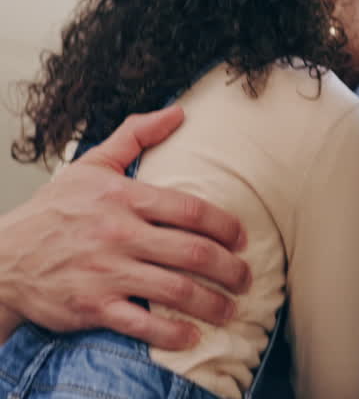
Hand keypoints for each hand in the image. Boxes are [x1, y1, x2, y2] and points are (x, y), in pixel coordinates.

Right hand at [0, 107, 250, 349]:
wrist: (2, 259)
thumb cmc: (52, 212)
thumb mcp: (91, 165)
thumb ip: (136, 136)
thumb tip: (178, 112)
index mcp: (123, 198)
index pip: (190, 210)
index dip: (225, 226)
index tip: (242, 238)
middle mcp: (119, 235)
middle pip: (193, 252)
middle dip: (230, 269)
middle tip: (246, 277)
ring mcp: (106, 272)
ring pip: (175, 290)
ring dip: (212, 303)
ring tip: (231, 309)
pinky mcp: (92, 306)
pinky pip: (141, 323)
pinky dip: (171, 333)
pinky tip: (192, 336)